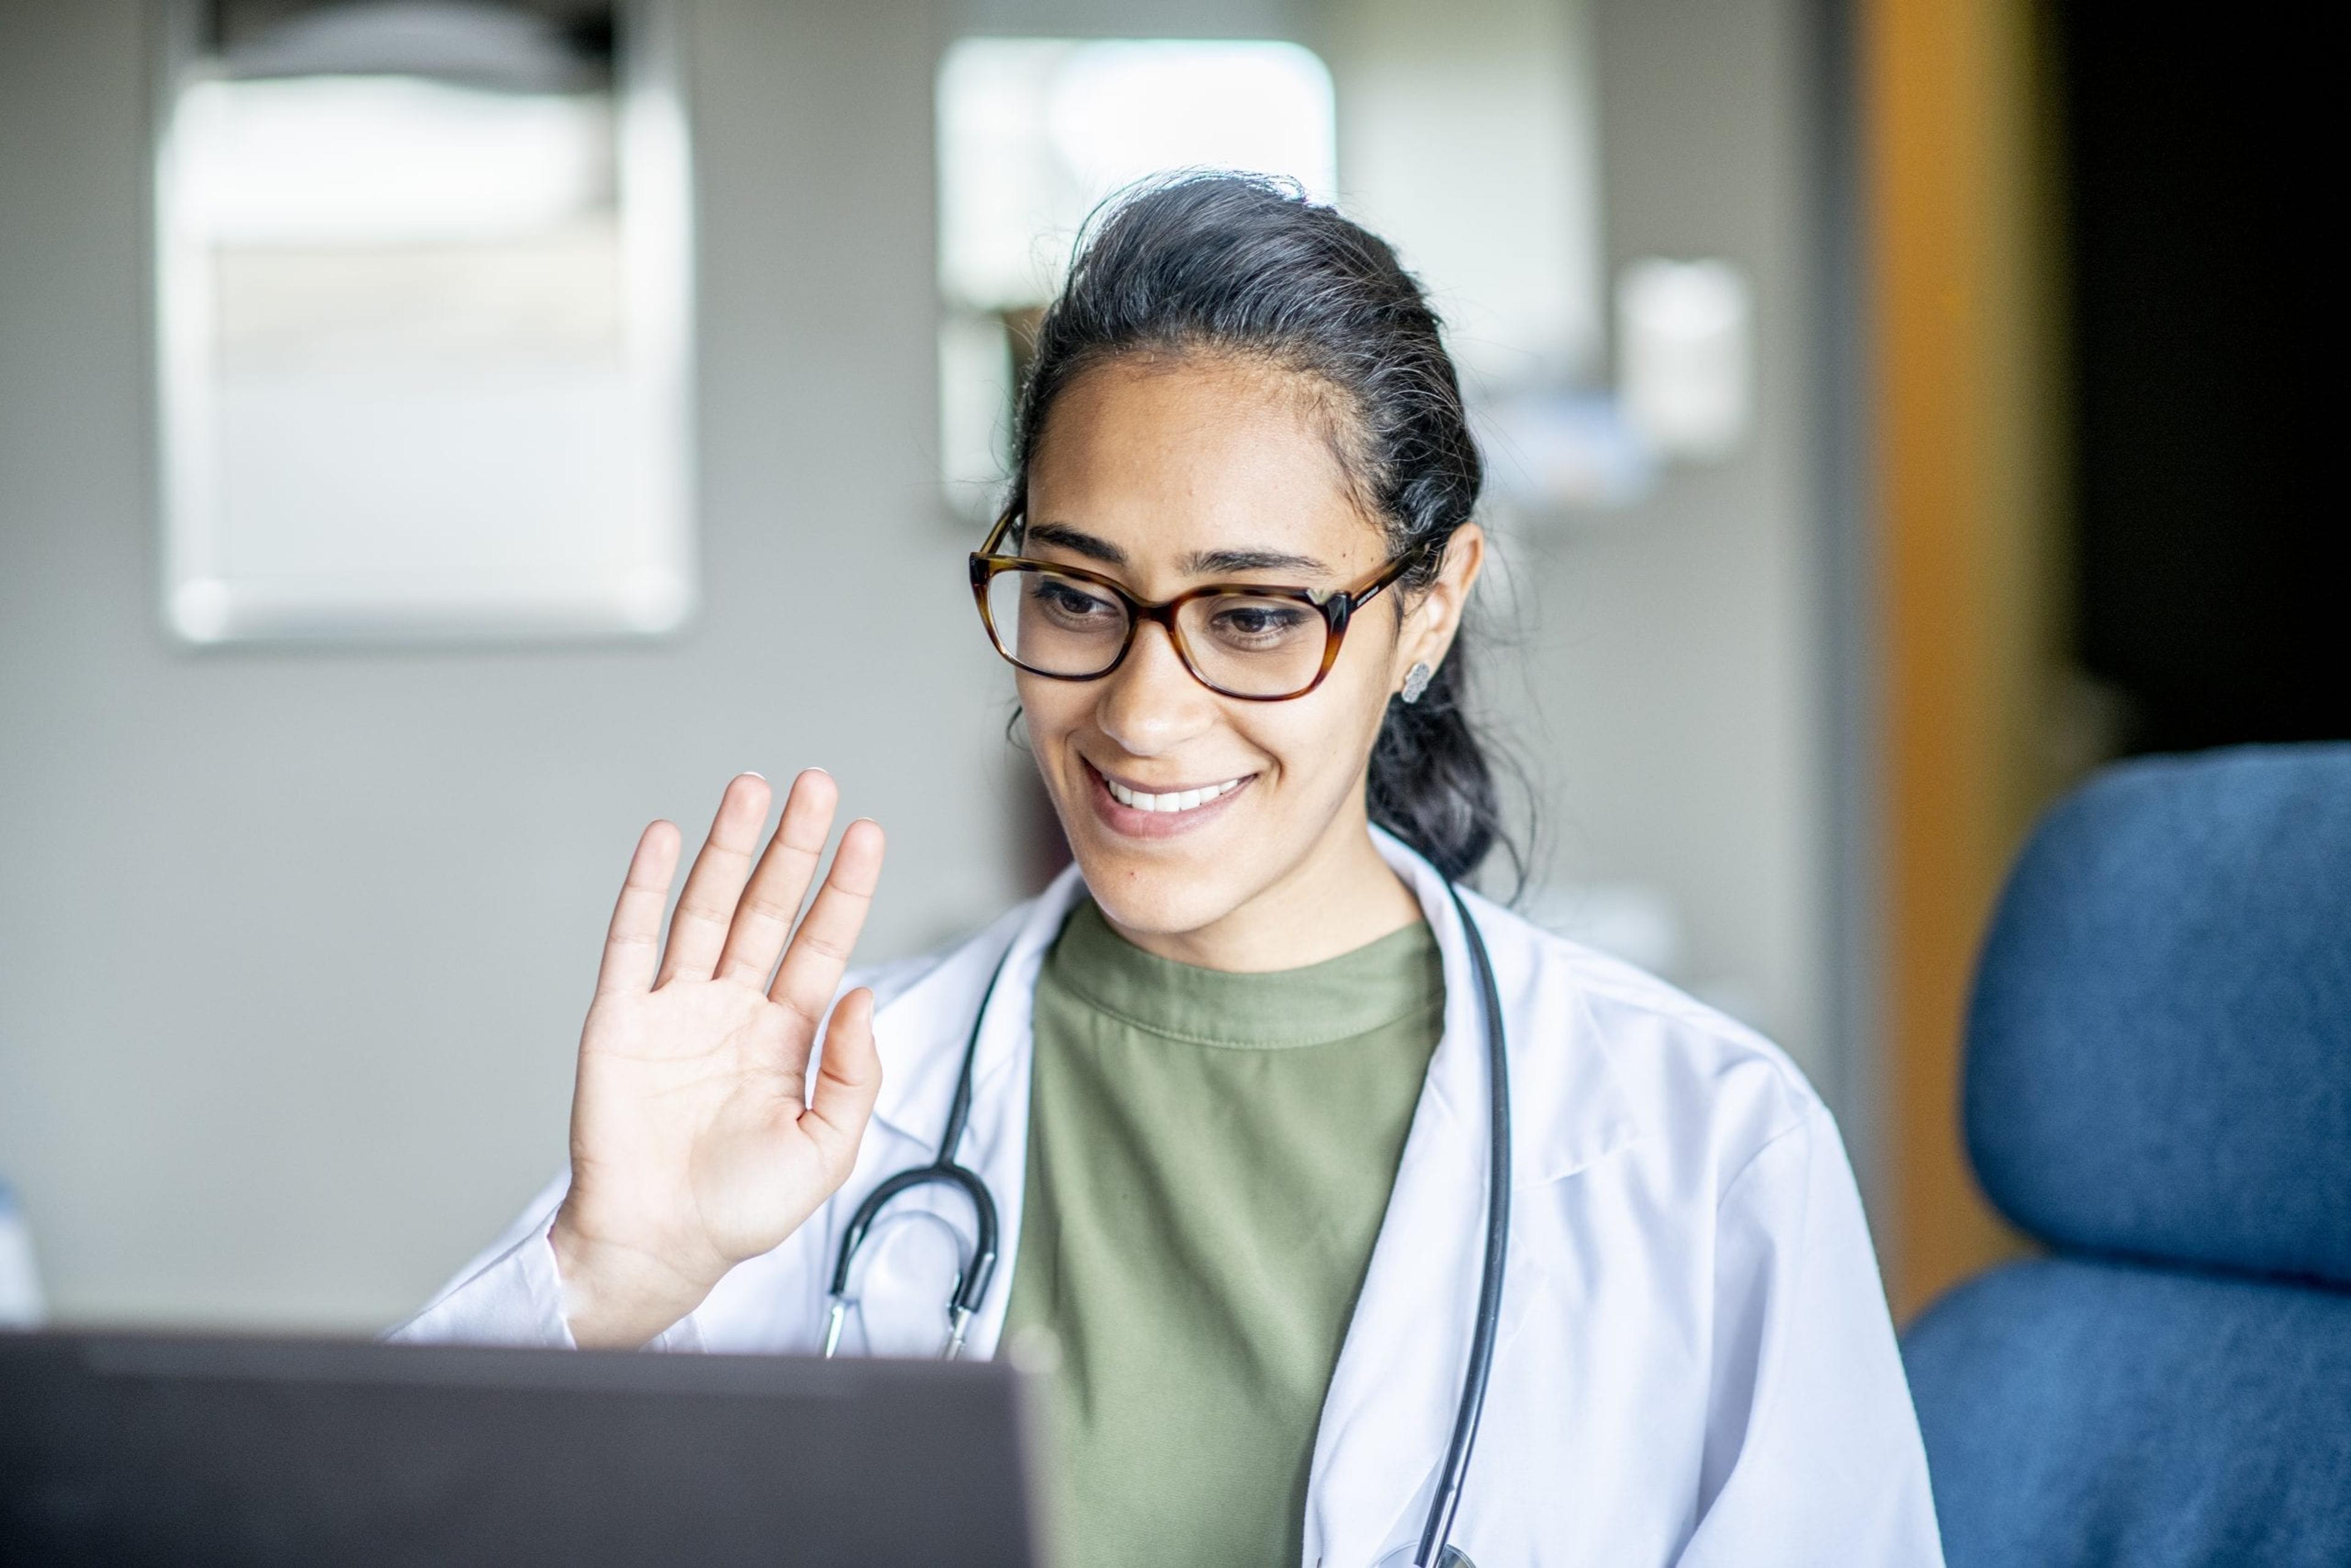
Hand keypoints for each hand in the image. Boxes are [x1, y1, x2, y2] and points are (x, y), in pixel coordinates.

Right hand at [549, 771, 885, 1347]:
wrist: (659, 1248)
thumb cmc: (740, 1210)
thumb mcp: (827, 1147)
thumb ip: (854, 1072)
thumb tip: (862, 994)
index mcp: (784, 1038)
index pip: (821, 944)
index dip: (844, 888)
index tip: (868, 832)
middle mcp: (731, 1011)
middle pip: (768, 909)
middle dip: (792, 846)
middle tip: (816, 784)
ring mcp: (673, 1010)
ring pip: (707, 910)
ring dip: (728, 848)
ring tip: (753, 789)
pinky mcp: (618, 1021)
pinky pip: (632, 942)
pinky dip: (644, 888)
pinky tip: (665, 839)